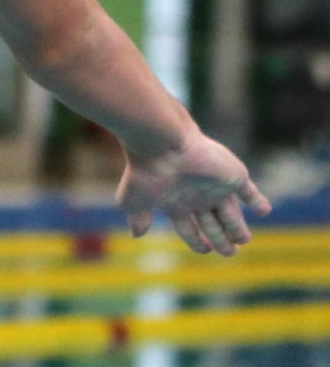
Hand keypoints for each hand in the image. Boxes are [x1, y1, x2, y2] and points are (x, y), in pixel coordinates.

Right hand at [117, 133, 271, 255]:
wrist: (165, 144)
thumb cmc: (146, 172)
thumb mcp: (134, 200)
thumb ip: (138, 218)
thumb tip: (136, 235)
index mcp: (176, 203)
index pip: (189, 228)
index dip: (197, 241)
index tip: (205, 250)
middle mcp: (196, 196)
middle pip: (213, 223)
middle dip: (221, 238)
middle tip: (231, 252)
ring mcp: (216, 187)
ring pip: (231, 213)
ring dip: (238, 228)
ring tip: (244, 240)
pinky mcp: (233, 177)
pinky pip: (249, 192)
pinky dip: (257, 201)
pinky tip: (264, 211)